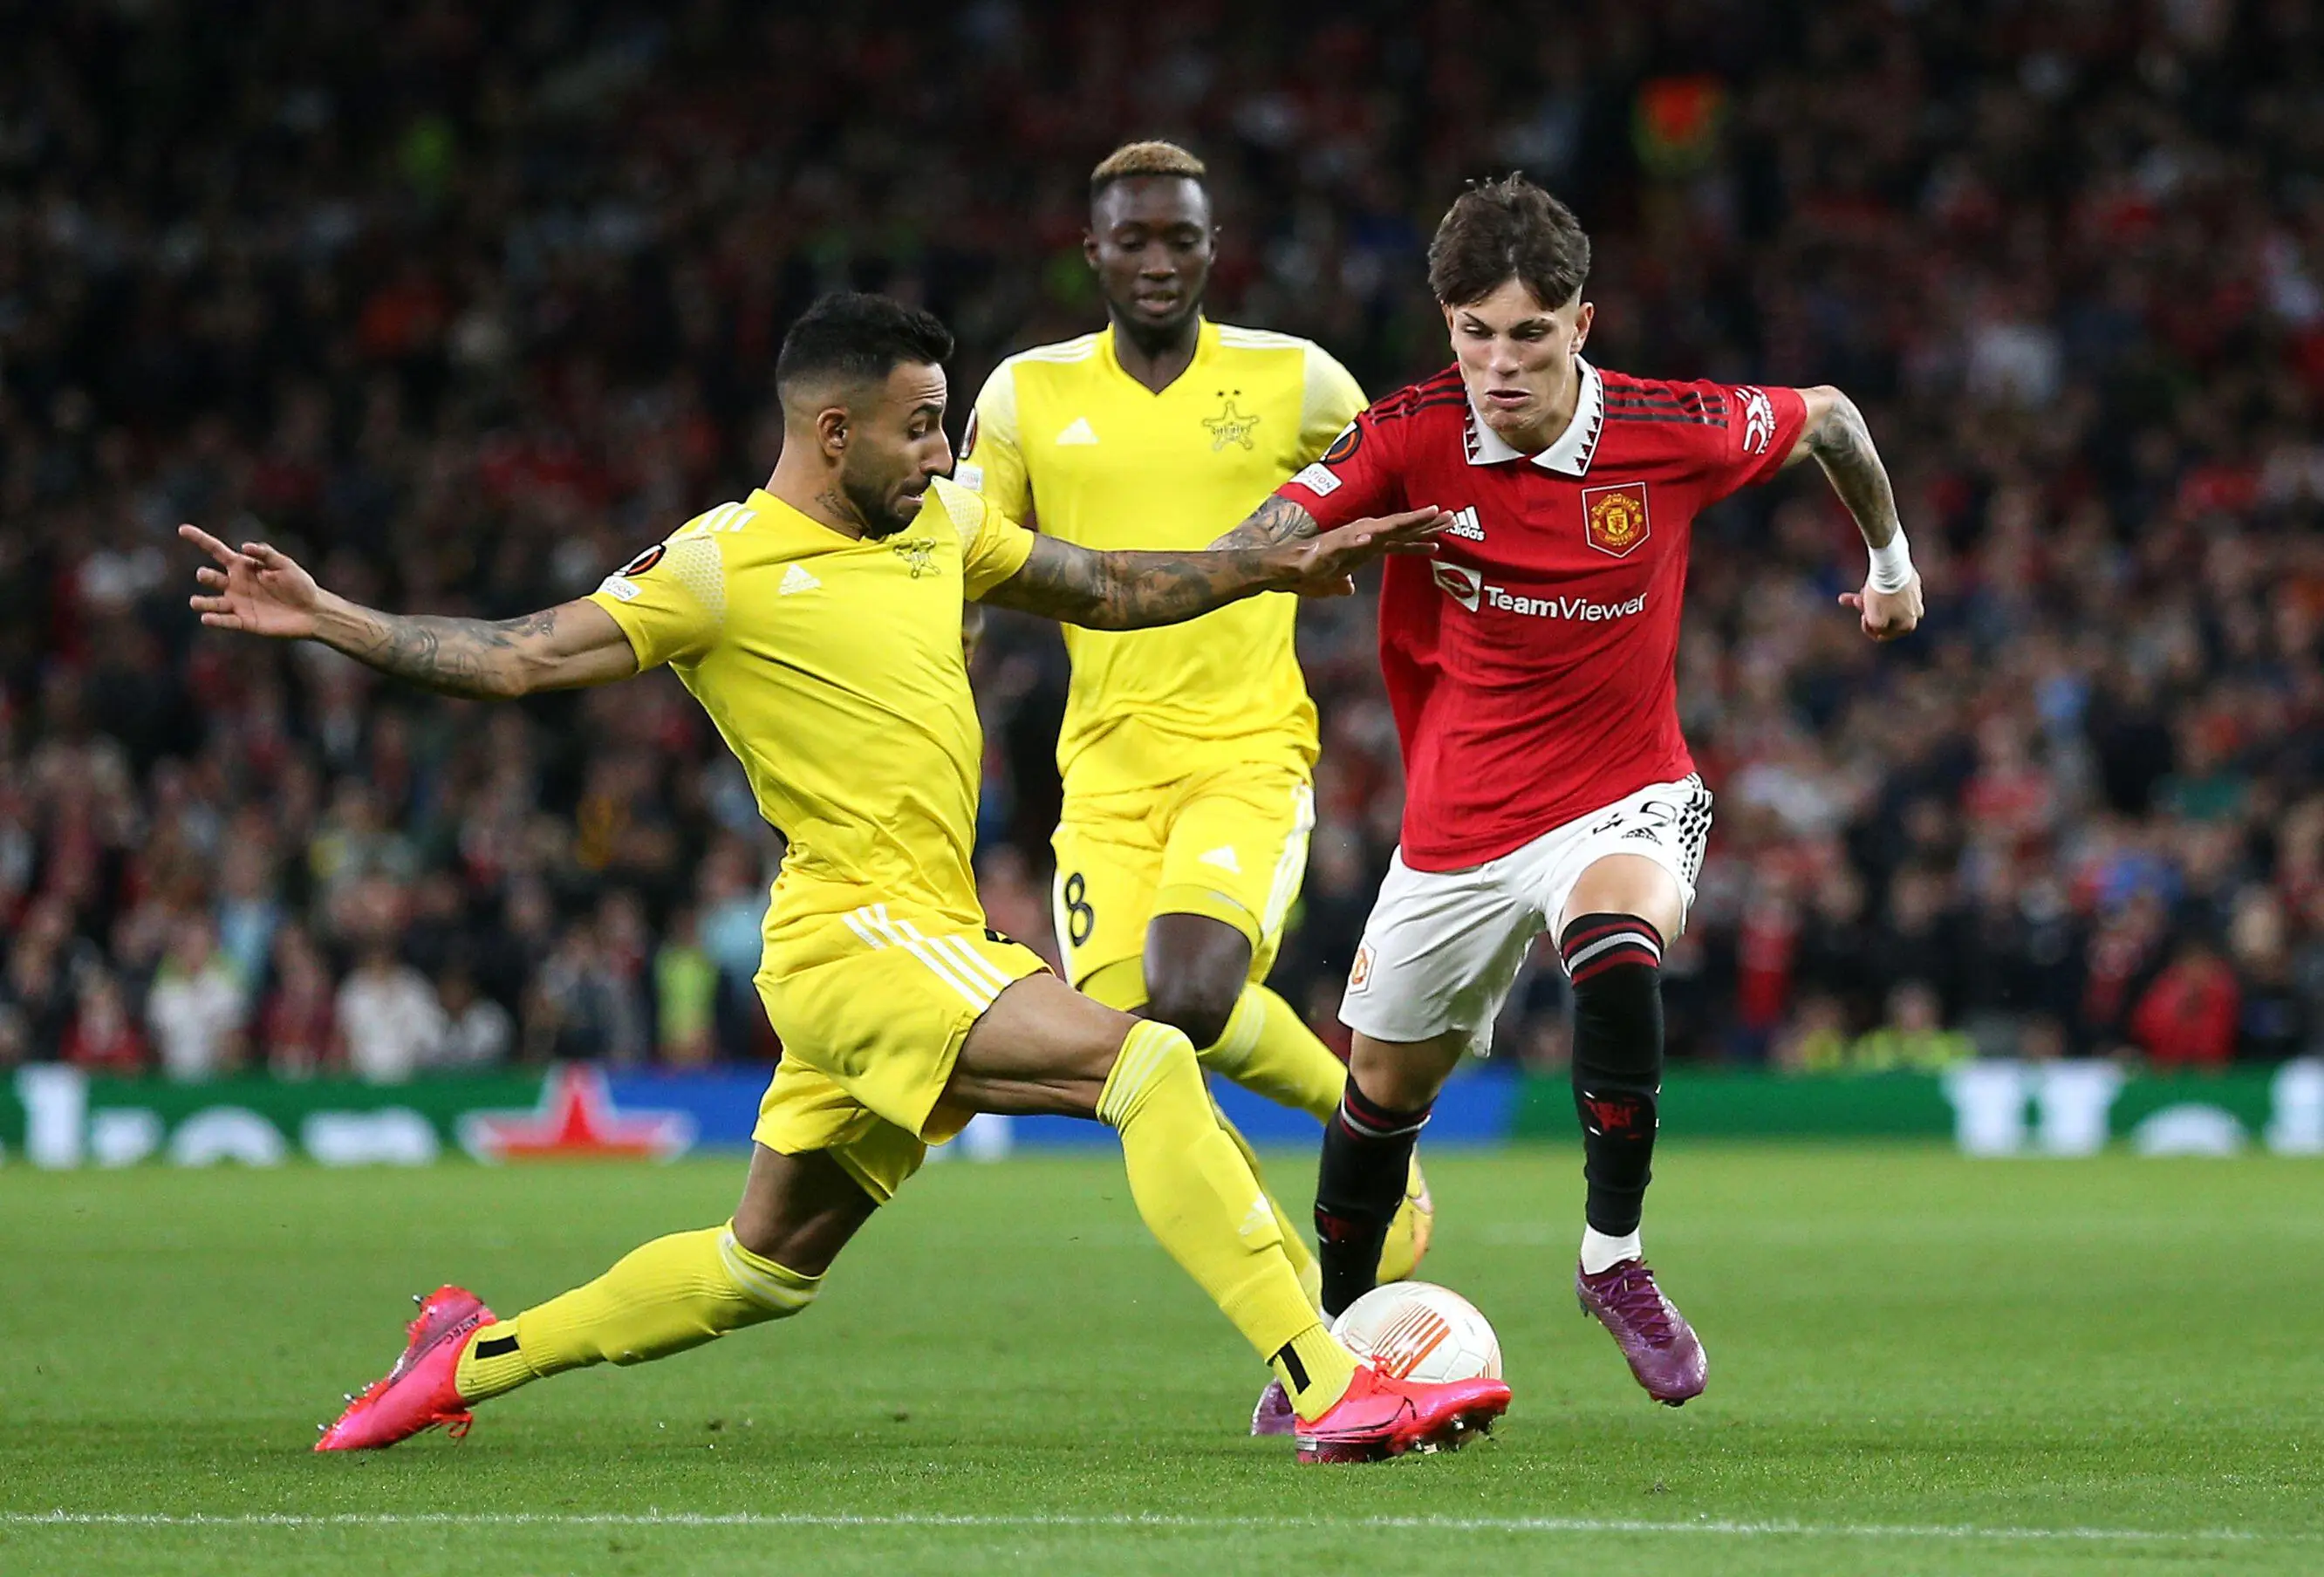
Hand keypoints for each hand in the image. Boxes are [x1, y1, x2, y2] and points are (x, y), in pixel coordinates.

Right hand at [180, 524, 324, 639]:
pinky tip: (206, 618)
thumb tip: (243, 546)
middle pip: (211, 577)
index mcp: (243, 566)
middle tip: (206, 575)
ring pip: (212, 602)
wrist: (313, 611)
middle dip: (205, 576)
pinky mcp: (244, 621)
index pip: (216, 550)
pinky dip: (216, 620)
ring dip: (202, 602)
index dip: (199, 539)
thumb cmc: (300, 584)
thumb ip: (266, 554)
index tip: (182, 529)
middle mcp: (235, 584)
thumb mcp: (285, 564)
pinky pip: (226, 621)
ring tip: (196, 602)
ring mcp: (238, 603)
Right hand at [1272, 507, 1446, 597]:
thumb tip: (1349, 587)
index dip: (1420, 539)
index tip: (1443, 538)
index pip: (1398, 542)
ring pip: (1383, 528)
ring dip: (1406, 520)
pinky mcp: (1331, 546)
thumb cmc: (1306, 575)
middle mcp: (1361, 538)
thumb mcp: (1332, 583)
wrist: (1282, 570)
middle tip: (1452, 515)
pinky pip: (1350, 542)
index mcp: (1364, 547)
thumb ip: (1343, 583)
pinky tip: (1375, 537)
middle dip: (1425, 522)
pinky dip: (1362, 539)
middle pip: (1399, 529)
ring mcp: (1348, 540)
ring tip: (1428, 514)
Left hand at [1840, 570, 1922, 641]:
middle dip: (1868, 610)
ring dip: (1871, 599)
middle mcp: (1916, 612)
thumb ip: (1877, 629)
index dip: (1869, 628)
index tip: (1862, 617)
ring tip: (1858, 592)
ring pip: (1888, 602)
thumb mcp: (1875, 620)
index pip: (1885, 634)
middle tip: (1854, 600)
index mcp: (1909, 625)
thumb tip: (1878, 628)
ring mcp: (1916, 596)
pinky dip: (1880, 589)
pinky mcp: (1912, 582)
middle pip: (1886, 616)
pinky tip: (1868, 583)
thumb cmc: (1882, 596)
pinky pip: (1894, 589)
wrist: (1891, 566)